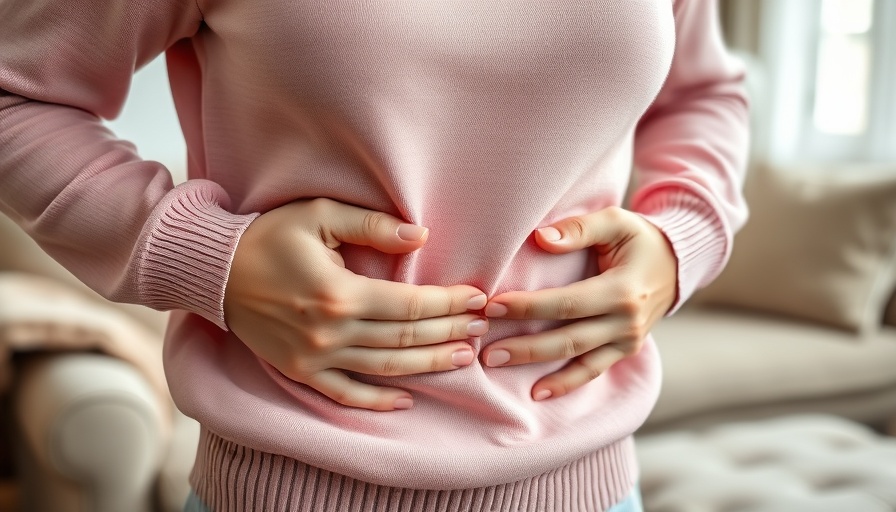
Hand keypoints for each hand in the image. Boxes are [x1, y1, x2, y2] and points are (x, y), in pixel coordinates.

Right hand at [224, 198, 487, 410]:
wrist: (215, 271)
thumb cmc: (269, 237)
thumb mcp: (319, 214)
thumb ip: (371, 225)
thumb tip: (420, 237)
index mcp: (339, 292)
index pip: (410, 303)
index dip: (449, 303)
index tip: (478, 298)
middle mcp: (330, 331)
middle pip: (405, 337)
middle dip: (449, 332)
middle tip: (481, 327)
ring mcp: (314, 357)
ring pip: (385, 368)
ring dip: (428, 364)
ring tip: (463, 357)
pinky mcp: (300, 371)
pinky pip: (345, 394)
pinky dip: (376, 401)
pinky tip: (406, 400)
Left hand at [480, 206, 676, 400]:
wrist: (678, 264)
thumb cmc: (640, 238)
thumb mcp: (616, 222)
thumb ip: (579, 228)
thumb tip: (540, 239)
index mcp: (622, 290)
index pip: (566, 303)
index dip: (528, 306)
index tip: (492, 306)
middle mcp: (627, 321)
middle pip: (567, 339)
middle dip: (524, 346)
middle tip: (486, 350)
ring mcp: (628, 340)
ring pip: (577, 360)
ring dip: (537, 367)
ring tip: (498, 365)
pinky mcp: (625, 350)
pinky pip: (593, 371)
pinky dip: (567, 384)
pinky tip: (538, 393)